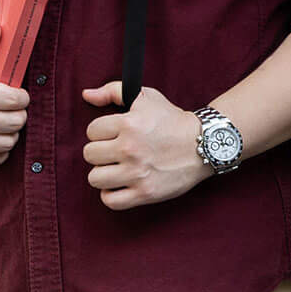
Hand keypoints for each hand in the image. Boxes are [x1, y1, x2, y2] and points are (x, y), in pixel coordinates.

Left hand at [77, 82, 206, 209]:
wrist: (204, 144)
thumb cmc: (172, 120)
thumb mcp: (146, 97)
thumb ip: (113, 91)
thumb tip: (86, 95)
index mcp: (129, 123)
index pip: (92, 131)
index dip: (102, 132)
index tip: (114, 135)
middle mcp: (130, 148)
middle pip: (90, 154)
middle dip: (101, 152)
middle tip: (116, 152)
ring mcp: (137, 173)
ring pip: (95, 178)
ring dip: (104, 174)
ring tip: (117, 168)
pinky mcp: (145, 193)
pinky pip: (110, 200)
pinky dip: (111, 194)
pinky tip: (120, 185)